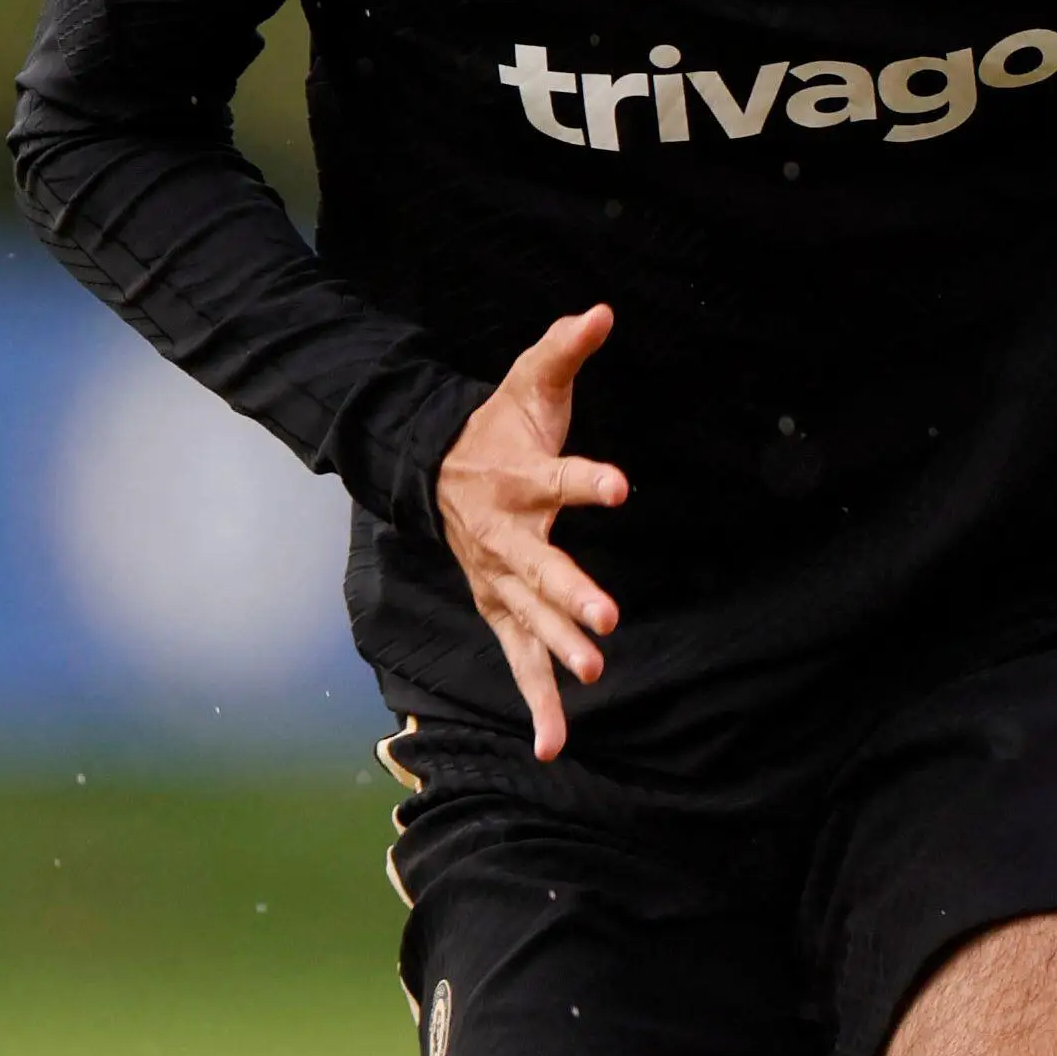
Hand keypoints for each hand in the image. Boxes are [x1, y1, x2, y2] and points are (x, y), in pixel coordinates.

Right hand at [436, 304, 629, 762]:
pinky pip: (519, 662)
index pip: (555, 478)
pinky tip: (556, 746)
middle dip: (570, 594)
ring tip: (595, 677)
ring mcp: (497, 582)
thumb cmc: (497, 427)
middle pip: (538, 569)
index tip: (622, 485)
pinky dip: (537, 704)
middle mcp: (503, 539)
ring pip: (527, 622)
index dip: (586, 480)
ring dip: (557, 653)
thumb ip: (565, 347)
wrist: (434, 471)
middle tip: (608, 619)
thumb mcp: (530, 381)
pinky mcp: (500, 611)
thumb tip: (603, 310)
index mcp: (515, 480)